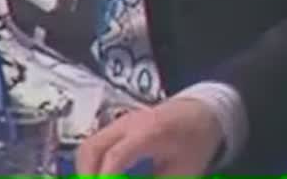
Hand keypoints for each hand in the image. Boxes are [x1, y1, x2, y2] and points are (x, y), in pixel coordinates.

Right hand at [77, 98, 222, 176]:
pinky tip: (101, 178)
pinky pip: (95, 144)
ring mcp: (119, 122)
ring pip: (89, 145)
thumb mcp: (183, 174)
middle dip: (87, 175)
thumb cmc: (194, 145)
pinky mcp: (117, 125)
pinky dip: (93, 163)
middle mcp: (128, 123)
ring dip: (87, 169)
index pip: (115, 157)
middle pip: (92, 147)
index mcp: (148, 133)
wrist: (199, 113)